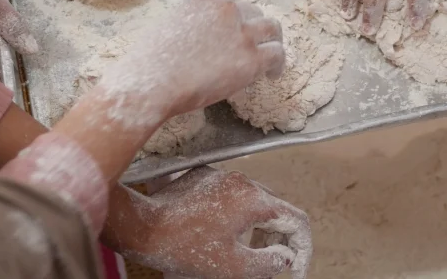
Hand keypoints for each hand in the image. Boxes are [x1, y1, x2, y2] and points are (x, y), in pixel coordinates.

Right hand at [99, 0, 284, 117]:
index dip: (237, 21)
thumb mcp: (170, 25)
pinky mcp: (252, 58)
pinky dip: (277, 65)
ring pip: (272, 30)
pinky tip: (272, 76)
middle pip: (255, 14)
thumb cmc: (149, 62)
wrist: (150, 82)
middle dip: (256, 29)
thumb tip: (205, 41)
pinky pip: (276, 55)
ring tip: (271, 60)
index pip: (232, 4)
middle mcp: (228, 8)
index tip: (236, 35)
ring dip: (272, 43)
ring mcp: (242, 32)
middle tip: (256, 46)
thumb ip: (193, 24)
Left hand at [129, 168, 312, 278]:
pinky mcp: (206, 178)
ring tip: (246, 252)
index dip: (302, 249)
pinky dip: (238, 217)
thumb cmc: (187, 247)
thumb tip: (285, 257)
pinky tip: (222, 235)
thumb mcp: (233, 266)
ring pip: (255, 203)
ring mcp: (224, 177)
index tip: (294, 271)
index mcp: (256, 201)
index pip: (296, 221)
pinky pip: (234, 197)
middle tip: (270, 265)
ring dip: (259, 229)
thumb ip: (268, 264)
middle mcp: (244, 182)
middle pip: (277, 211)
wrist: (144, 225)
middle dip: (279, 240)